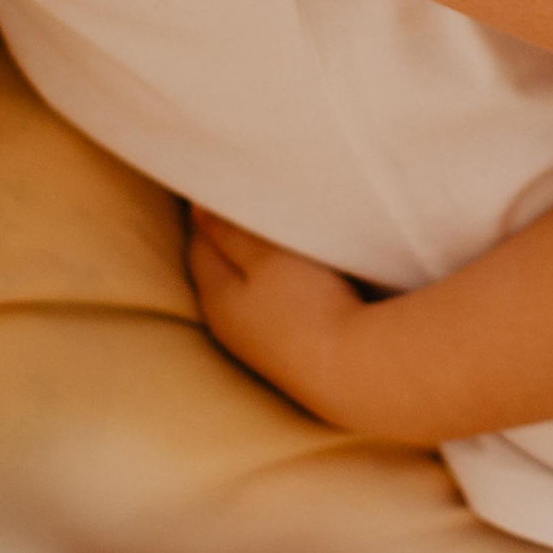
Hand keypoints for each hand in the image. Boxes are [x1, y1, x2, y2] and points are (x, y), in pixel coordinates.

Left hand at [186, 208, 378, 422]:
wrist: (356, 372)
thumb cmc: (306, 305)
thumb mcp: (266, 257)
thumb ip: (231, 231)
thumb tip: (196, 206)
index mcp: (215, 294)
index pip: (200, 241)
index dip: (208, 208)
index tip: (225, 180)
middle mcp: (229, 323)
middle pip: (220, 266)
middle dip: (229, 234)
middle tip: (249, 198)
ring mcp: (260, 342)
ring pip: (248, 288)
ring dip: (256, 262)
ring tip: (276, 231)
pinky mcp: (290, 351)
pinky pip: (275, 305)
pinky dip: (280, 283)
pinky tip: (300, 275)